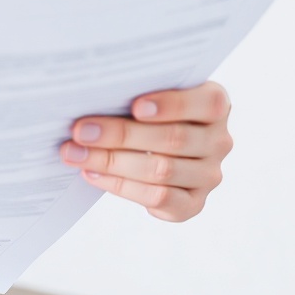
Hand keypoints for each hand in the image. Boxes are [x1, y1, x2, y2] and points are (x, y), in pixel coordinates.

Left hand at [61, 81, 232, 221]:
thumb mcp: (149, 93)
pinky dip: (121, 186)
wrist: (154, 148)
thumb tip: (92, 94)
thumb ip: (136, 91)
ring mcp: (208, 175)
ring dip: (111, 162)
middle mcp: (219, 141)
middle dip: (120, 134)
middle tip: (80, 131)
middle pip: (173, 139)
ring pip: (161, 170)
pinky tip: (92, 174)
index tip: (135, 106)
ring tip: (75, 153)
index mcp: (215, 105)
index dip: (172, 105)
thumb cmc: (146, 111)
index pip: (208, 104)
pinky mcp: (193, 203)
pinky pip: (159, 198)